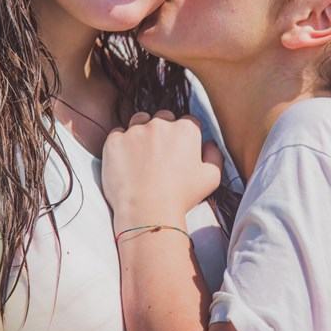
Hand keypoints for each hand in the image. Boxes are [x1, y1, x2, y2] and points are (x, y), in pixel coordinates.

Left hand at [102, 110, 222, 229]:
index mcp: (186, 130)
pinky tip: (125, 161)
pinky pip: (117, 135)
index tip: (180, 151)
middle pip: (163, 119)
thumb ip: (214, 155)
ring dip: (141, 133)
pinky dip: (121, 145)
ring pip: (139, 121)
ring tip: (141, 156)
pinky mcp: (115, 140)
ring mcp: (136, 130)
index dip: (185, 137)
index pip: (188, 122)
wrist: (148, 211)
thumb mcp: (211, 178)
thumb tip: (209, 144)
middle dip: (163, 132)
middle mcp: (161, 124)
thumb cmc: (181, 197)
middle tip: (160, 155)